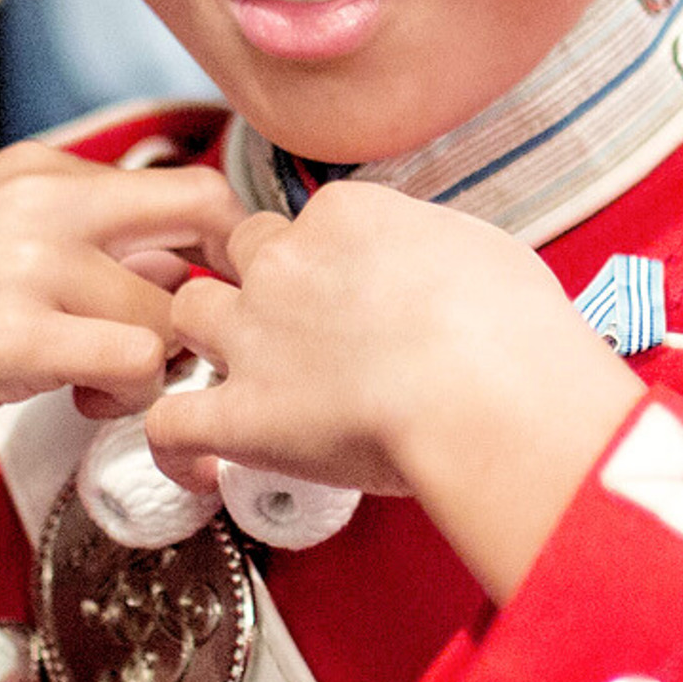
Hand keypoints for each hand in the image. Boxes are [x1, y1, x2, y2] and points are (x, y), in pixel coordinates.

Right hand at [0, 147, 246, 681]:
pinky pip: (139, 365)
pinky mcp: (17, 339)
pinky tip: (82, 405)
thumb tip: (162, 270)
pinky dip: (134, 398)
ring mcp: (32, 265)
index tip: (194, 300)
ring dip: (159, 362)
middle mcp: (44, 200)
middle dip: (222, 284)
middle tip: (190, 340)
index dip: (214, 249)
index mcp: (37, 170)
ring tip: (97, 387)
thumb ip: (70, 240)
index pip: (184, 183)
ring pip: (175, 310)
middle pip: (209, 213)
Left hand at [149, 182, 643, 600]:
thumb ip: (437, 256)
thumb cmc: (513, 328)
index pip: (312, 223)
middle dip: (262, 286)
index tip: (353, 296)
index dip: (328, 261)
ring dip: (207, 341)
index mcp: (347, 217)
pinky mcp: (242, 414)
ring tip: (240, 378)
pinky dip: (174, 446)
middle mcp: (287, 264)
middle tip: (300, 332)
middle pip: (244, 255)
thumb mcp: (486, 254)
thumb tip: (441, 280)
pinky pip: (169, 423)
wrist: (490, 392)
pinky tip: (200, 464)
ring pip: (189, 314)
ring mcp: (256, 336)